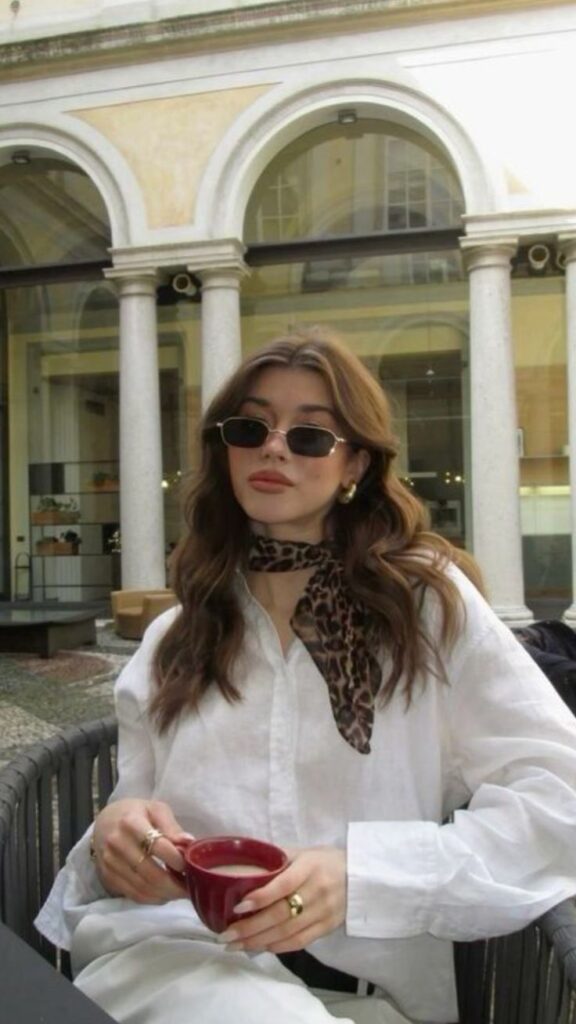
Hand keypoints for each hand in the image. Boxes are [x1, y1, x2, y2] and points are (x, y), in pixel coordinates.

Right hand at [91, 798, 192, 903]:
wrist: (105, 821)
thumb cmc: (136, 813)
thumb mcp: (155, 809)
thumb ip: (172, 826)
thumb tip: (189, 843)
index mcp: (131, 822)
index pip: (158, 846)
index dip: (177, 860)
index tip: (192, 866)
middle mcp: (117, 844)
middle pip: (151, 873)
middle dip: (175, 885)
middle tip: (192, 887)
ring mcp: (110, 863)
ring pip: (143, 888)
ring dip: (166, 894)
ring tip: (181, 892)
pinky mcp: (107, 877)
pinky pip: (134, 895)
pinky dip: (153, 899)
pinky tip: (165, 894)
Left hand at [217, 846, 345, 953]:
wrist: (360, 876)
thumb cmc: (324, 861)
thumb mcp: (303, 852)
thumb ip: (277, 858)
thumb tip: (244, 865)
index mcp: (309, 867)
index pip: (283, 885)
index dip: (260, 897)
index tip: (237, 907)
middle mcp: (317, 891)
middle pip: (281, 914)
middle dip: (250, 927)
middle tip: (226, 935)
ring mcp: (323, 912)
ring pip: (287, 932)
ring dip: (259, 941)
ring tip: (236, 945)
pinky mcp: (327, 928)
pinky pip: (300, 941)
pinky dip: (278, 947)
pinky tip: (260, 947)